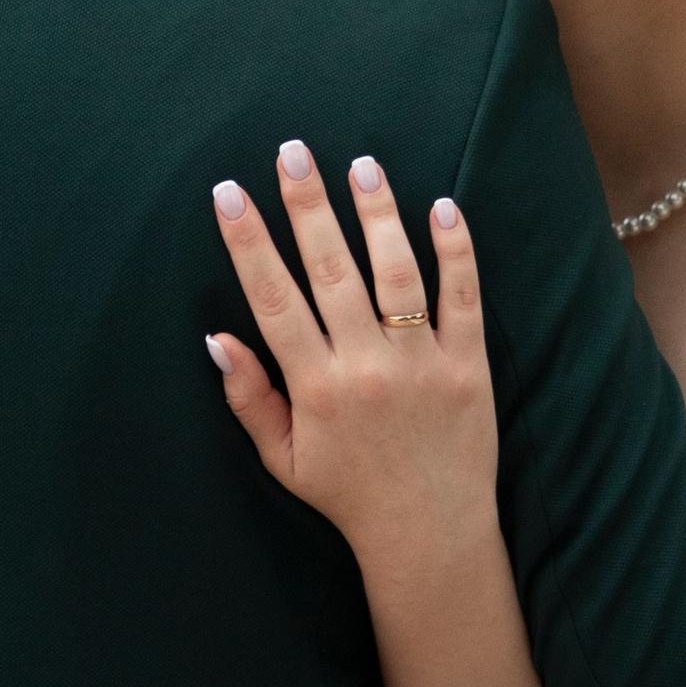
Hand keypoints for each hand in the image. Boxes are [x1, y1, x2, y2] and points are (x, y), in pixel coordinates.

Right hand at [207, 142, 499, 566]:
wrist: (428, 535)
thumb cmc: (348, 496)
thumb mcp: (283, 459)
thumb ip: (250, 397)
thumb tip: (217, 339)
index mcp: (316, 387)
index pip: (273, 300)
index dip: (247, 243)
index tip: (229, 194)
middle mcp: (367, 368)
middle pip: (330, 271)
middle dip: (307, 206)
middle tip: (293, 151)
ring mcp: (422, 365)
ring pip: (396, 274)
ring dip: (376, 215)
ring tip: (360, 165)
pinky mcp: (469, 368)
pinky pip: (463, 299)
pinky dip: (455, 253)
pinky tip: (443, 207)